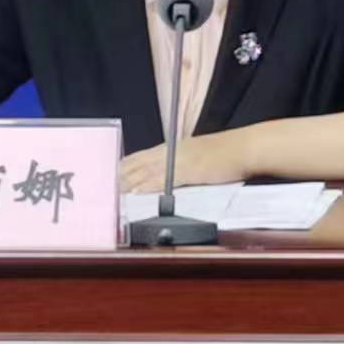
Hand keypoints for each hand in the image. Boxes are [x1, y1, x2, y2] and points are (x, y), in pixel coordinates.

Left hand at [120, 129, 251, 193]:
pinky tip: (136, 195)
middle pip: (138, 164)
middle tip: (99, 186)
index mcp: (173, 148)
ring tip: (110, 193)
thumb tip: (172, 177)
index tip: (108, 174)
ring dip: (128, 184)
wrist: (245, 148)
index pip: (141, 157)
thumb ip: (183, 166)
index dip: (124, 166)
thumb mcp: (200, 157)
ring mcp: (178, 161)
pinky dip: (148, 188)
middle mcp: (171, 152)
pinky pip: (163, 181)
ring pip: (145, 172)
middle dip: (120, 176)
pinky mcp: (188, 172)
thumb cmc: (227, 154)